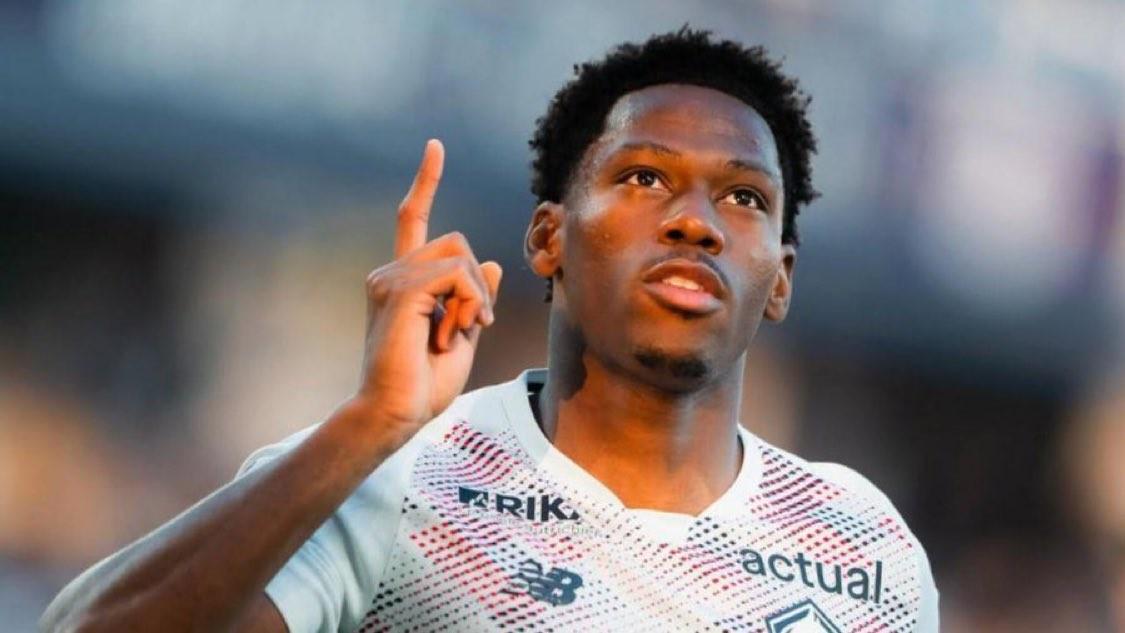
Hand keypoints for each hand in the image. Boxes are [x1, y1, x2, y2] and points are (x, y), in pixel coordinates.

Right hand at [354, 139, 501, 445]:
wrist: (397, 414)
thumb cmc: (424, 384)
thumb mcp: (464, 335)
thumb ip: (474, 299)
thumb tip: (494, 264)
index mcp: (404, 281)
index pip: (412, 220)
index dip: (425, 183)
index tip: (435, 147)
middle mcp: (390, 273)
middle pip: (456, 241)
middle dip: (478, 284)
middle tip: (472, 327)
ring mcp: (389, 279)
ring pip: (460, 256)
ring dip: (475, 298)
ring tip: (458, 334)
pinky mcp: (399, 291)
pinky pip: (457, 274)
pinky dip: (470, 302)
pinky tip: (455, 332)